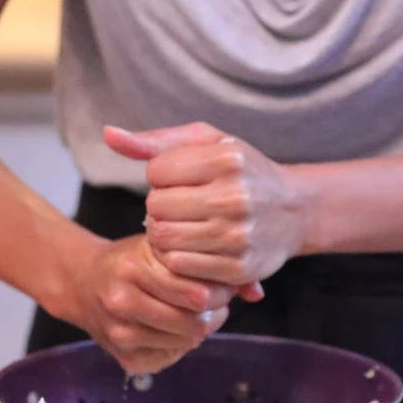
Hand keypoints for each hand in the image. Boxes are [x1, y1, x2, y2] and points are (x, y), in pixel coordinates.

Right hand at [67, 232, 235, 375]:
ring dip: (200, 330)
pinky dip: (181, 344)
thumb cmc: (132, 260)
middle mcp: (122, 301)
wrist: (83, 282)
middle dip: (213, 313)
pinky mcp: (123, 358)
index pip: (196, 293)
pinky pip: (170, 358)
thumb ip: (211, 265)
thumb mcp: (164, 249)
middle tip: (215, 303)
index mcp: (133, 268)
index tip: (222, 286)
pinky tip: (176, 328)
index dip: (219, 292)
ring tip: (197, 314)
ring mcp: (120, 333)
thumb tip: (256, 292)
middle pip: (193, 322)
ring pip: (184, 342)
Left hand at [104, 122, 310, 291]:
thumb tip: (108, 135)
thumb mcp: (208, 143)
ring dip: (164, 233)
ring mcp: (238, 235)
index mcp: (228, 159)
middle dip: (160, 206)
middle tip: (179, 206)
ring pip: (164, 239)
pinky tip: (192, 246)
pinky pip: (180, 266)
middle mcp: (236, 196)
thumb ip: (156, 141)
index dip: (160, 176)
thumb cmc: (242, 171)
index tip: (180, 179)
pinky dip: (177, 258)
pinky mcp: (238, 268)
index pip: (156, 172)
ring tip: (182, 225)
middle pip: (156, 207)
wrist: (294, 210)